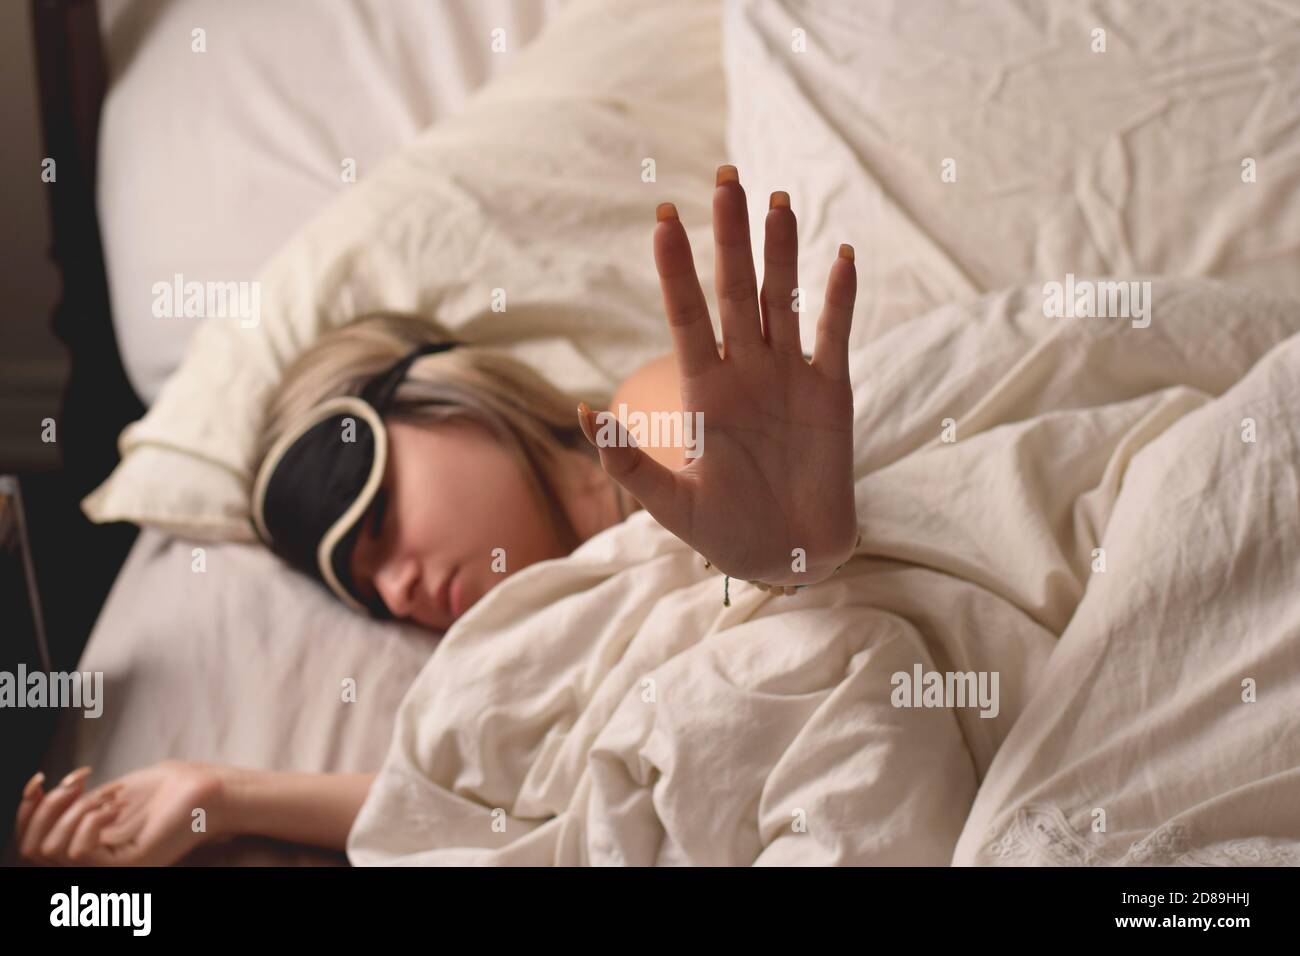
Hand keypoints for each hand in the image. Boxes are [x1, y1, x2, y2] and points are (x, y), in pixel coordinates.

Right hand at [14, 761, 224, 865]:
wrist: (208, 790)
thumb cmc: (165, 788)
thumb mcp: (109, 793)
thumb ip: (76, 802)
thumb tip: (36, 792)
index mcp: (88, 849)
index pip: (31, 843)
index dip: (26, 810)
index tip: (39, 777)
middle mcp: (96, 864)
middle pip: (32, 848)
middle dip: (47, 807)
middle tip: (80, 781)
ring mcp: (113, 868)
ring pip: (51, 851)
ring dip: (71, 811)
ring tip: (106, 796)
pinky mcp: (130, 865)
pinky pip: (80, 852)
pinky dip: (89, 821)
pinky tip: (114, 806)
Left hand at [580, 165, 857, 586]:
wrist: (788, 557)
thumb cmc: (725, 532)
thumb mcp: (671, 506)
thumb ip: (629, 463)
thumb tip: (583, 414)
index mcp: (704, 391)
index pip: (687, 315)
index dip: (676, 269)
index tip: (662, 219)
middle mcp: (745, 370)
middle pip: (736, 291)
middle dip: (730, 237)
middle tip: (725, 181)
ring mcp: (789, 375)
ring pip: (783, 299)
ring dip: (782, 252)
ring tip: (778, 201)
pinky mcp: (831, 391)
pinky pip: (835, 334)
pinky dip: (840, 297)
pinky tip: (842, 256)